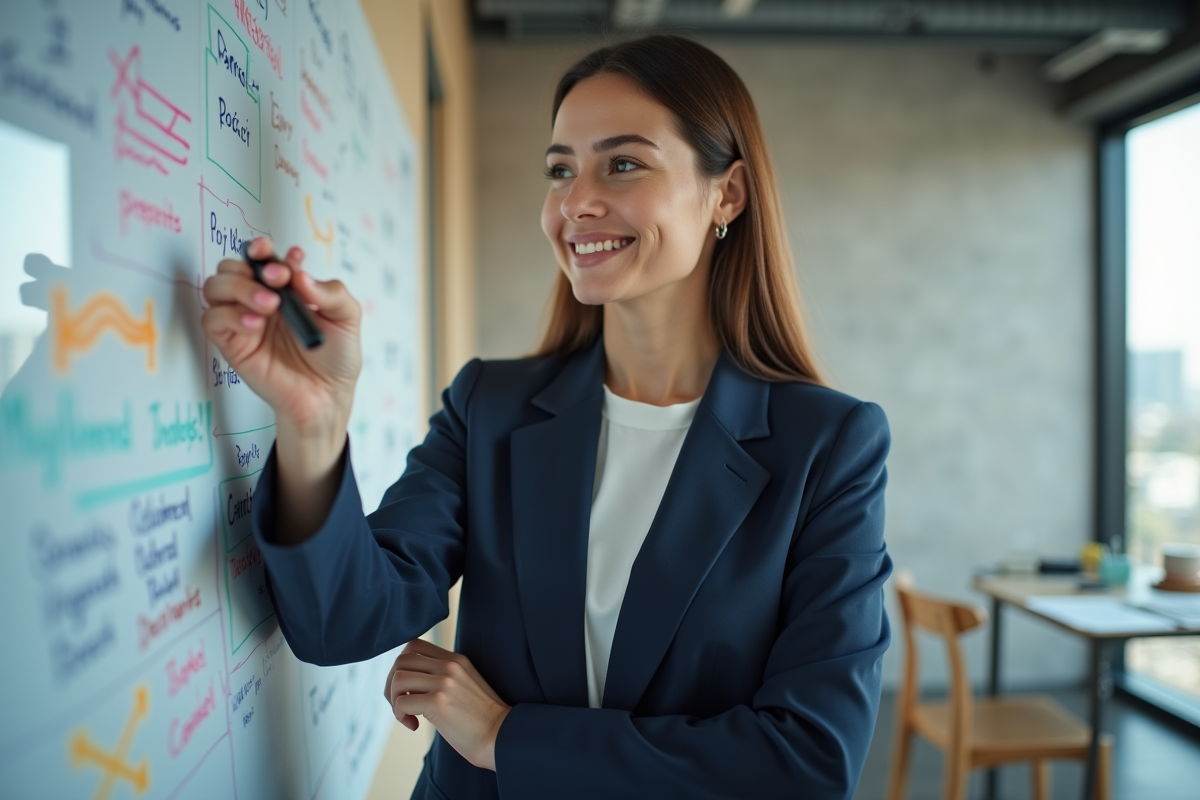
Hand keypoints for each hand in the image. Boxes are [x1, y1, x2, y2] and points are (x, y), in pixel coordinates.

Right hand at [201, 237, 361, 435]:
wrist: (327, 396)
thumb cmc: (336, 357)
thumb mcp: (347, 318)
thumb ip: (331, 292)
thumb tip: (300, 275)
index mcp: (286, 288)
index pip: (260, 257)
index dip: (260, 249)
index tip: (273, 254)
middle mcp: (261, 300)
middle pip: (231, 267)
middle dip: (250, 268)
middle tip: (278, 283)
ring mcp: (244, 321)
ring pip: (215, 287)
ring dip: (239, 288)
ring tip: (269, 307)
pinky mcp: (233, 344)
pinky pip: (212, 320)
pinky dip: (229, 315)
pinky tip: (255, 324)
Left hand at [384, 639, 510, 771]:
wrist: (500, 737)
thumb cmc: (481, 719)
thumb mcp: (465, 685)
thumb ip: (442, 676)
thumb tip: (410, 683)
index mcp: (456, 660)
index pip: (414, 645)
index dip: (402, 665)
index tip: (407, 687)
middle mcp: (449, 666)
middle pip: (401, 660)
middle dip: (392, 684)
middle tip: (401, 704)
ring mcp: (444, 682)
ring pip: (398, 678)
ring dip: (394, 700)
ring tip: (407, 715)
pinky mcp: (438, 702)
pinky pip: (402, 702)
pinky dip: (400, 715)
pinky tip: (414, 725)